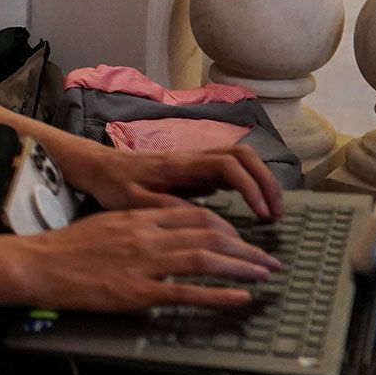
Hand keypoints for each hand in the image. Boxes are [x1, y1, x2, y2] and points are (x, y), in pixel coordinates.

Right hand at [15, 204, 281, 312]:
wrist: (37, 263)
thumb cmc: (67, 248)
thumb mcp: (106, 225)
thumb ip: (138, 228)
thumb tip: (167, 236)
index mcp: (139, 217)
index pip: (196, 215)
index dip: (228, 227)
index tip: (244, 240)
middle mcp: (147, 235)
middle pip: (209, 234)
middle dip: (245, 247)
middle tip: (268, 260)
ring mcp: (143, 263)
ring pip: (205, 259)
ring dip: (241, 267)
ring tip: (263, 274)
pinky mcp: (137, 291)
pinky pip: (186, 292)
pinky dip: (218, 295)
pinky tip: (240, 298)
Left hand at [65, 143, 282, 223]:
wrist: (99, 168)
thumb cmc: (113, 185)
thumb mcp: (133, 202)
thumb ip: (166, 208)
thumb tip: (203, 219)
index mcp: (179, 165)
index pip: (228, 165)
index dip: (250, 187)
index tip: (262, 214)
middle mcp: (193, 157)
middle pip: (244, 155)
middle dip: (267, 181)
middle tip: (276, 215)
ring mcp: (196, 162)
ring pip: (241, 159)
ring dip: (261, 181)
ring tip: (270, 213)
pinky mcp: (196, 170)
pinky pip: (232, 169)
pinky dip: (250, 184)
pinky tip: (254, 209)